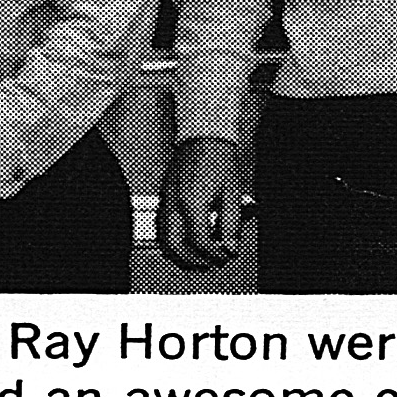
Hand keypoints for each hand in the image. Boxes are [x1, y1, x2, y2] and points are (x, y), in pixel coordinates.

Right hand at [158, 137, 246, 269]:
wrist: (204, 136)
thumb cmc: (219, 159)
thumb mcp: (232, 194)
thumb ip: (231, 225)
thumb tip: (229, 247)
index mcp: (193, 203)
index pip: (200, 242)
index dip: (215, 253)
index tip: (225, 253)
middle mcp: (175, 204)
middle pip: (175, 247)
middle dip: (193, 259)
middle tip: (210, 260)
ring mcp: (167, 200)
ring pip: (165, 239)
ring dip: (182, 251)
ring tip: (200, 252)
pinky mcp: (166, 197)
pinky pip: (164, 226)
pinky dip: (176, 238)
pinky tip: (190, 236)